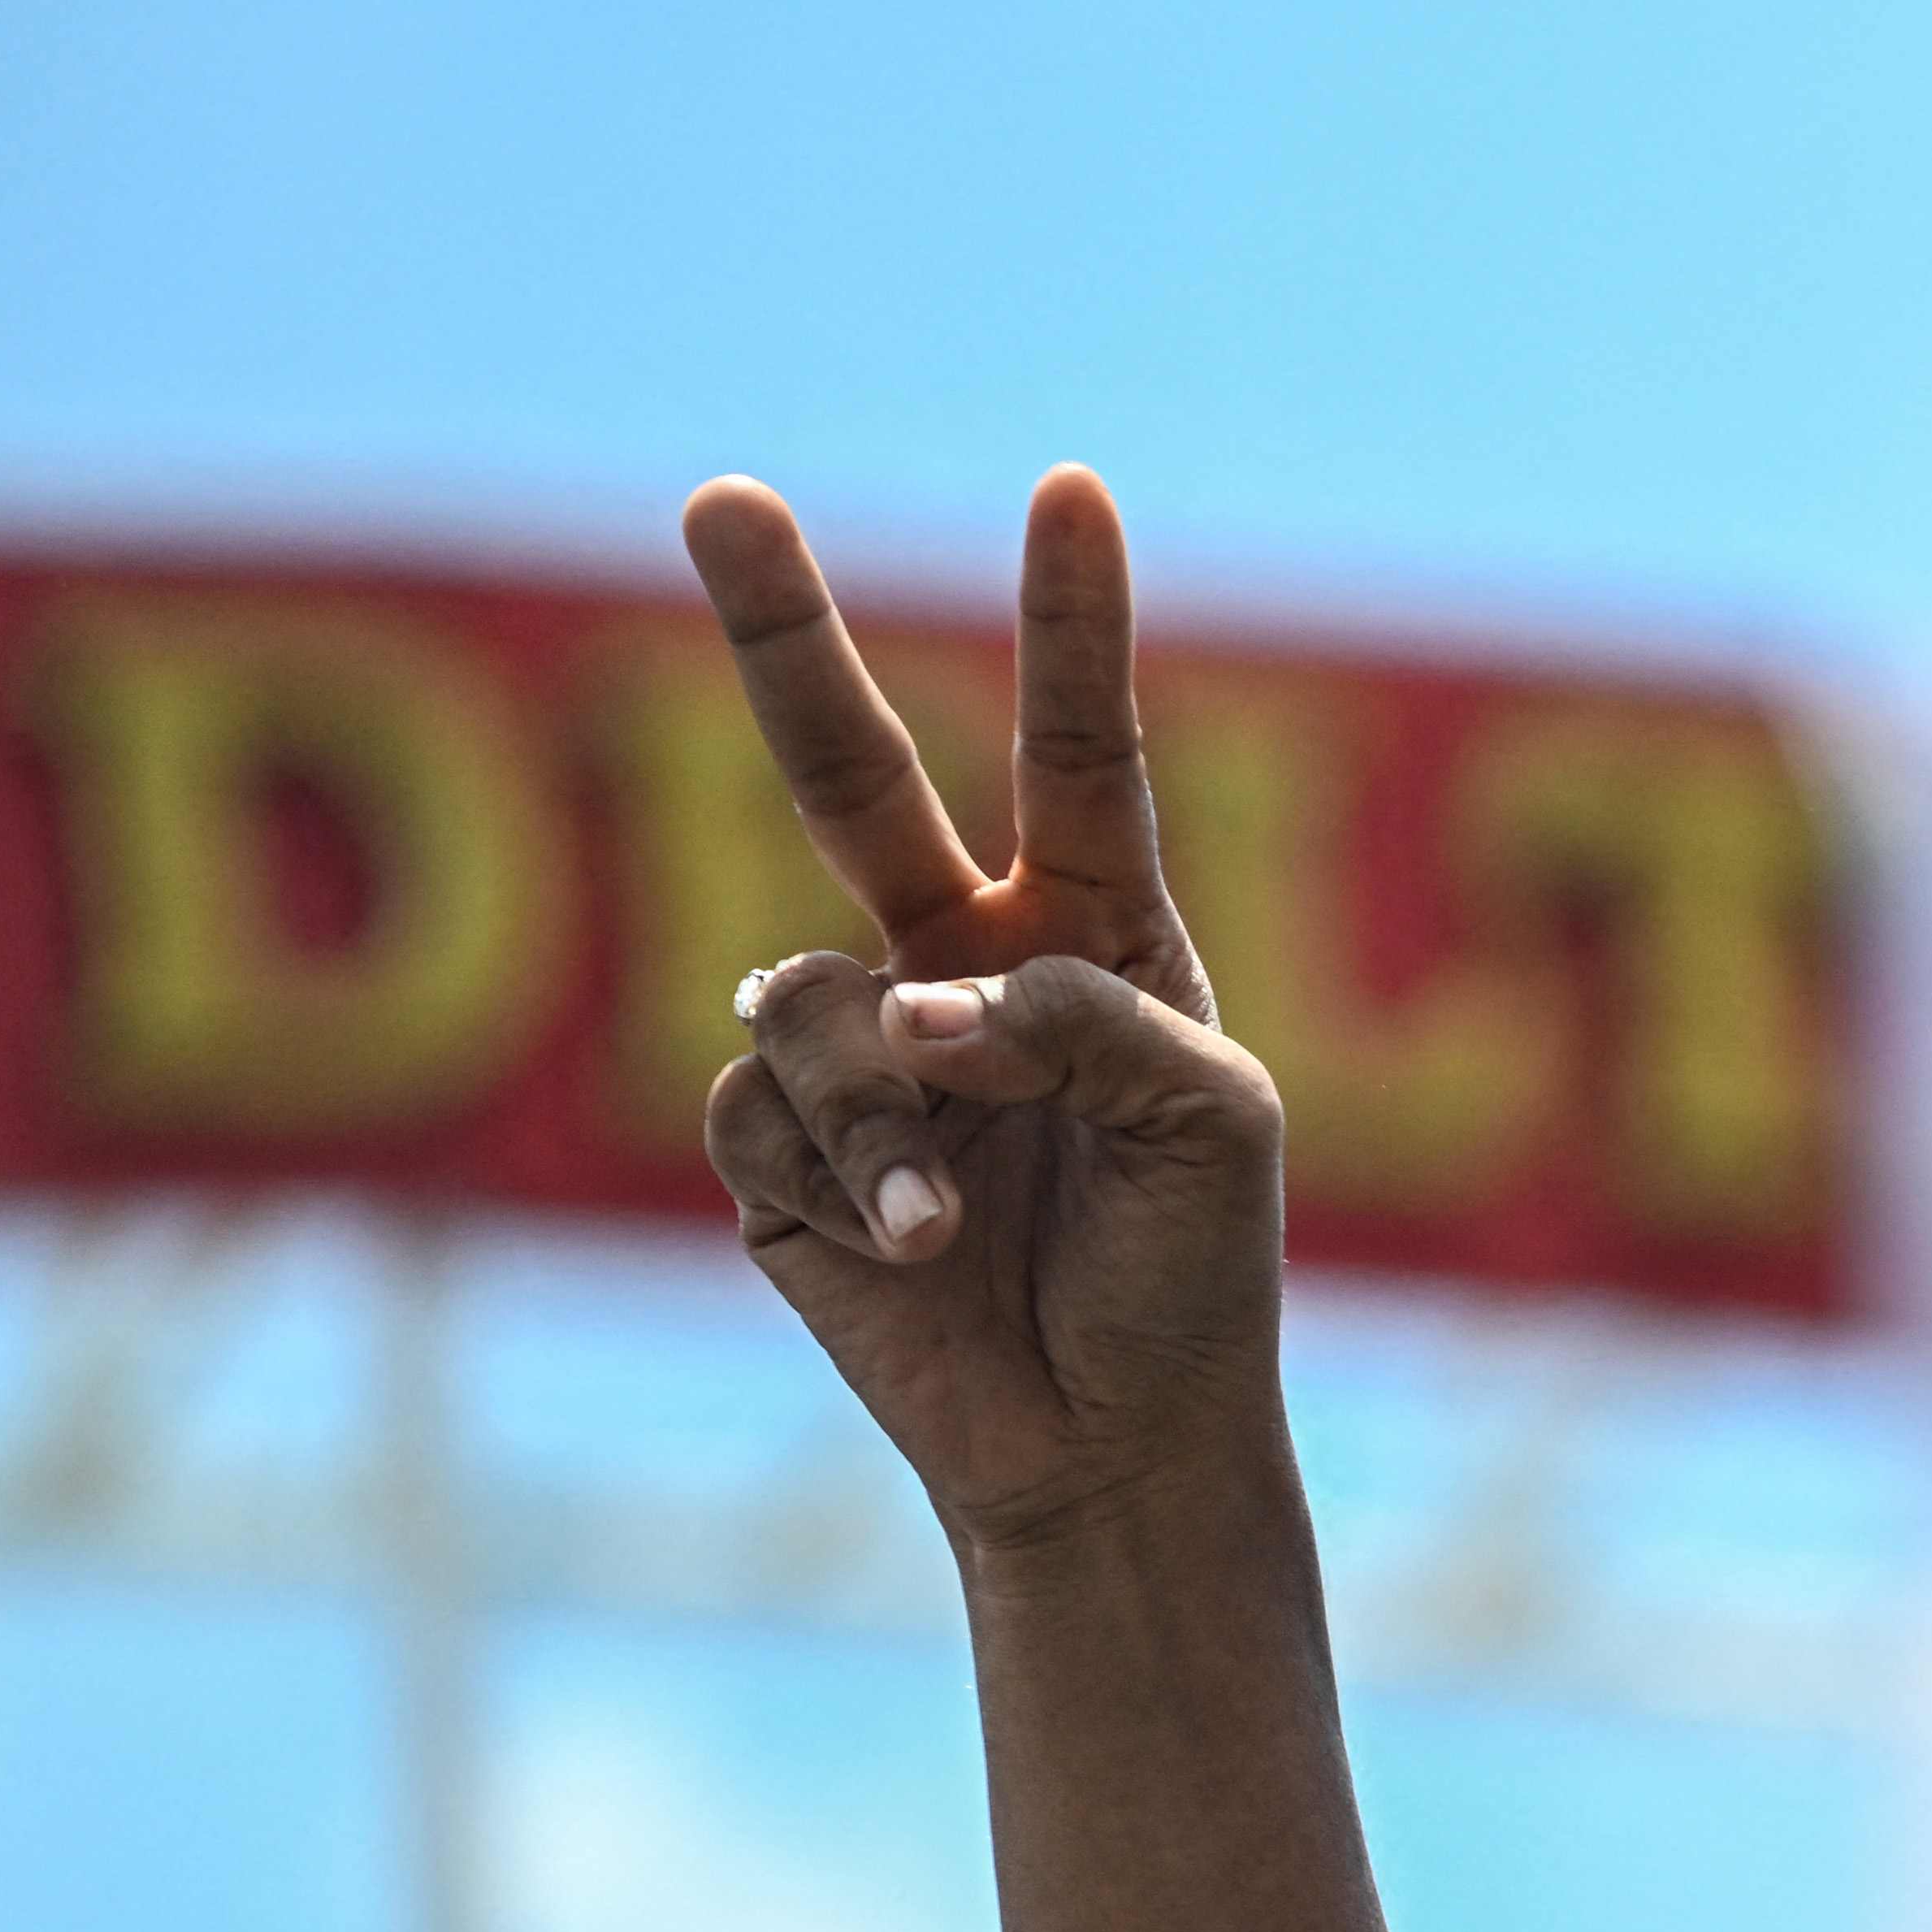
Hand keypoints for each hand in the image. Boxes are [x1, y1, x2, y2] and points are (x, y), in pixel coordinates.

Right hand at [687, 466, 1288, 1557]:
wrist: (1117, 1442)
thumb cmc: (1193, 1276)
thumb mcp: (1211, 1125)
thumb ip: (1087, 1018)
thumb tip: (914, 997)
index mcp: (1094, 932)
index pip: (1080, 751)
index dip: (1071, 623)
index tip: (1070, 488)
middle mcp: (958, 961)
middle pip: (848, 769)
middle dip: (779, 635)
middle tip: (720, 496)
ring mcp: (858, 1049)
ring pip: (806, 998)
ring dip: (884, 1113)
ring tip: (956, 1222)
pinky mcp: (777, 1149)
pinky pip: (766, 1109)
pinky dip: (851, 1179)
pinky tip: (915, 1250)